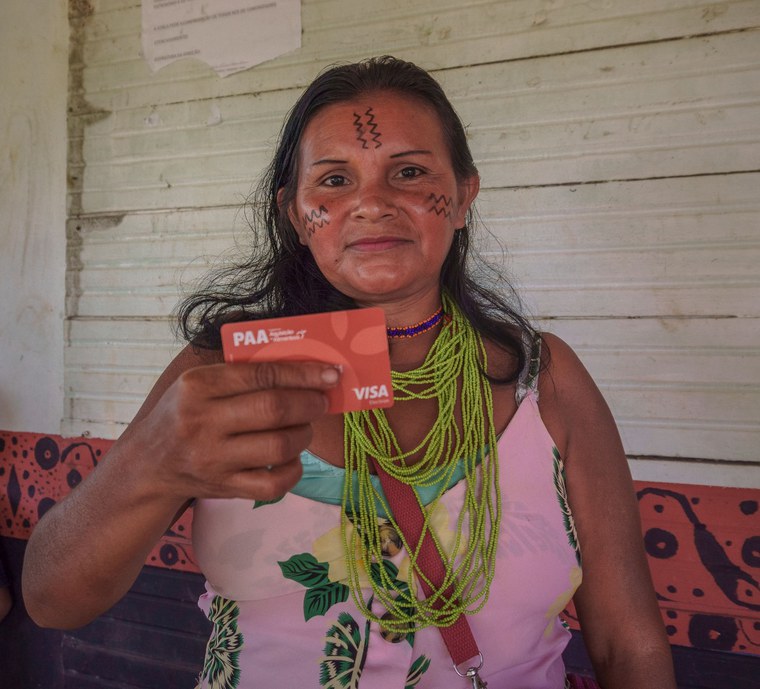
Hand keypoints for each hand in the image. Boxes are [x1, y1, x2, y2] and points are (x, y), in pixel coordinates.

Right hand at [122, 360, 338, 503]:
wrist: (150, 464)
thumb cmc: (186, 413)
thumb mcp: (199, 382)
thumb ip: (243, 372)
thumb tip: (305, 365)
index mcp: (198, 386)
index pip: (261, 375)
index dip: (303, 373)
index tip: (330, 373)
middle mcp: (203, 422)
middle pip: (274, 410)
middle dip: (310, 403)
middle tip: (322, 401)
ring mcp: (213, 459)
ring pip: (279, 446)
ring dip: (304, 434)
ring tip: (304, 426)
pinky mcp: (224, 488)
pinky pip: (274, 484)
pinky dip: (294, 470)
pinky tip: (292, 458)